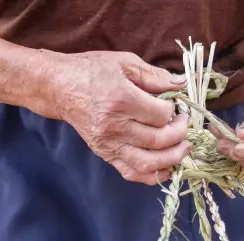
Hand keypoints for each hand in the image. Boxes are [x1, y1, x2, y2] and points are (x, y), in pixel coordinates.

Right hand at [49, 51, 190, 184]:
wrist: (59, 88)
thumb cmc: (92, 71)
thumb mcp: (125, 63)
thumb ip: (155, 76)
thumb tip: (182, 84)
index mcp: (121, 100)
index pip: (160, 115)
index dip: (175, 111)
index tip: (176, 105)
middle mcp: (115, 126)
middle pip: (158, 141)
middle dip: (179, 135)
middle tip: (184, 125)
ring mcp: (109, 144)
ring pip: (148, 162)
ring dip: (172, 158)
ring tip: (183, 148)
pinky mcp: (105, 154)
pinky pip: (131, 173)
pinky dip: (152, 176)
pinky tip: (166, 167)